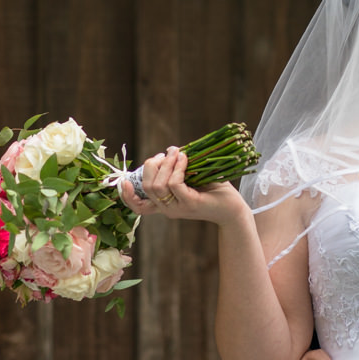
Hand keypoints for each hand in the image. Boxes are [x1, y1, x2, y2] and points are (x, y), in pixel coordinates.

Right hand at [119, 147, 241, 223]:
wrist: (233, 208)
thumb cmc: (212, 190)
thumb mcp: (190, 178)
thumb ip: (175, 169)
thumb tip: (168, 151)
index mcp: (164, 204)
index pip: (138, 207)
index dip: (127, 195)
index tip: (125, 181)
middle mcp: (168, 209)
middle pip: (146, 187)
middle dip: (152, 165)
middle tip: (167, 154)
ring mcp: (178, 208)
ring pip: (158, 185)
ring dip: (166, 164)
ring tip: (177, 153)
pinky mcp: (190, 204)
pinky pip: (174, 184)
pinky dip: (177, 167)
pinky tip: (185, 158)